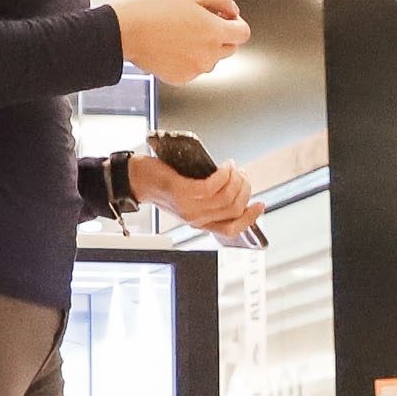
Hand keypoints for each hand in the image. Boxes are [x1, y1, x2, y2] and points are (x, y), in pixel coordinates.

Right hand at [110, 0, 247, 83]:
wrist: (125, 31)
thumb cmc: (154, 10)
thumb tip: (233, 10)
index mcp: (214, 32)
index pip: (243, 33)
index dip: (236, 23)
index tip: (225, 19)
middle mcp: (208, 54)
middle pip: (230, 48)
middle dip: (220, 35)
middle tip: (198, 24)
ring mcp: (195, 69)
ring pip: (211, 60)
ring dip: (203, 48)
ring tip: (180, 34)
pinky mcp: (181, 79)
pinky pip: (193, 69)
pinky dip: (187, 60)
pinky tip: (171, 46)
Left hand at [145, 152, 261, 240]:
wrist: (136, 180)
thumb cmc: (161, 184)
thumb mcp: (188, 198)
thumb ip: (208, 199)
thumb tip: (233, 187)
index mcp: (200, 222)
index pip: (232, 229)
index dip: (251, 218)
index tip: (260, 204)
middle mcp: (197, 218)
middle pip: (235, 208)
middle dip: (245, 188)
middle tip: (242, 174)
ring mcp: (190, 207)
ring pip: (227, 196)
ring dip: (236, 178)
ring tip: (233, 167)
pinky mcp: (184, 192)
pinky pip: (214, 186)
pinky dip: (224, 174)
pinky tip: (224, 166)